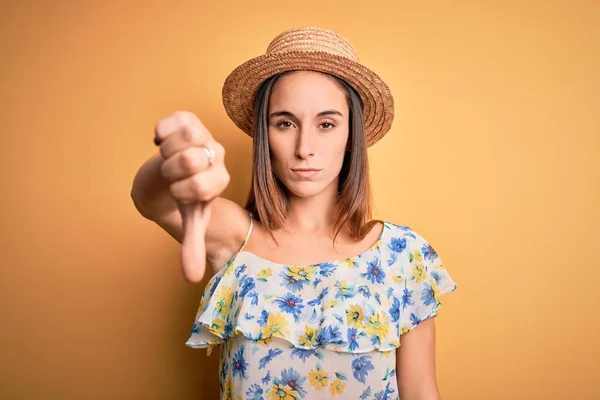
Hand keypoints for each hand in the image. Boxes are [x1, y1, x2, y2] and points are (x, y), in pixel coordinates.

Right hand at [154, 111, 229, 281]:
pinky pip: (167, 123)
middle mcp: (217, 154)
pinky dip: (159, 134)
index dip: (180, 191)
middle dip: (171, 172)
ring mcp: (204, 134)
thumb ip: (193, 245)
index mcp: (220, 179)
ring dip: (165, 153)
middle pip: (188, 159)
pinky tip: (164, 142)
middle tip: (173, 174)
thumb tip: (193, 278)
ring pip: (179, 140)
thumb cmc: (184, 196)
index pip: (199, 186)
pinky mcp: (188, 118)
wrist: (172, 171)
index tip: (180, 192)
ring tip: (169, 159)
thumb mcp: (189, 220)